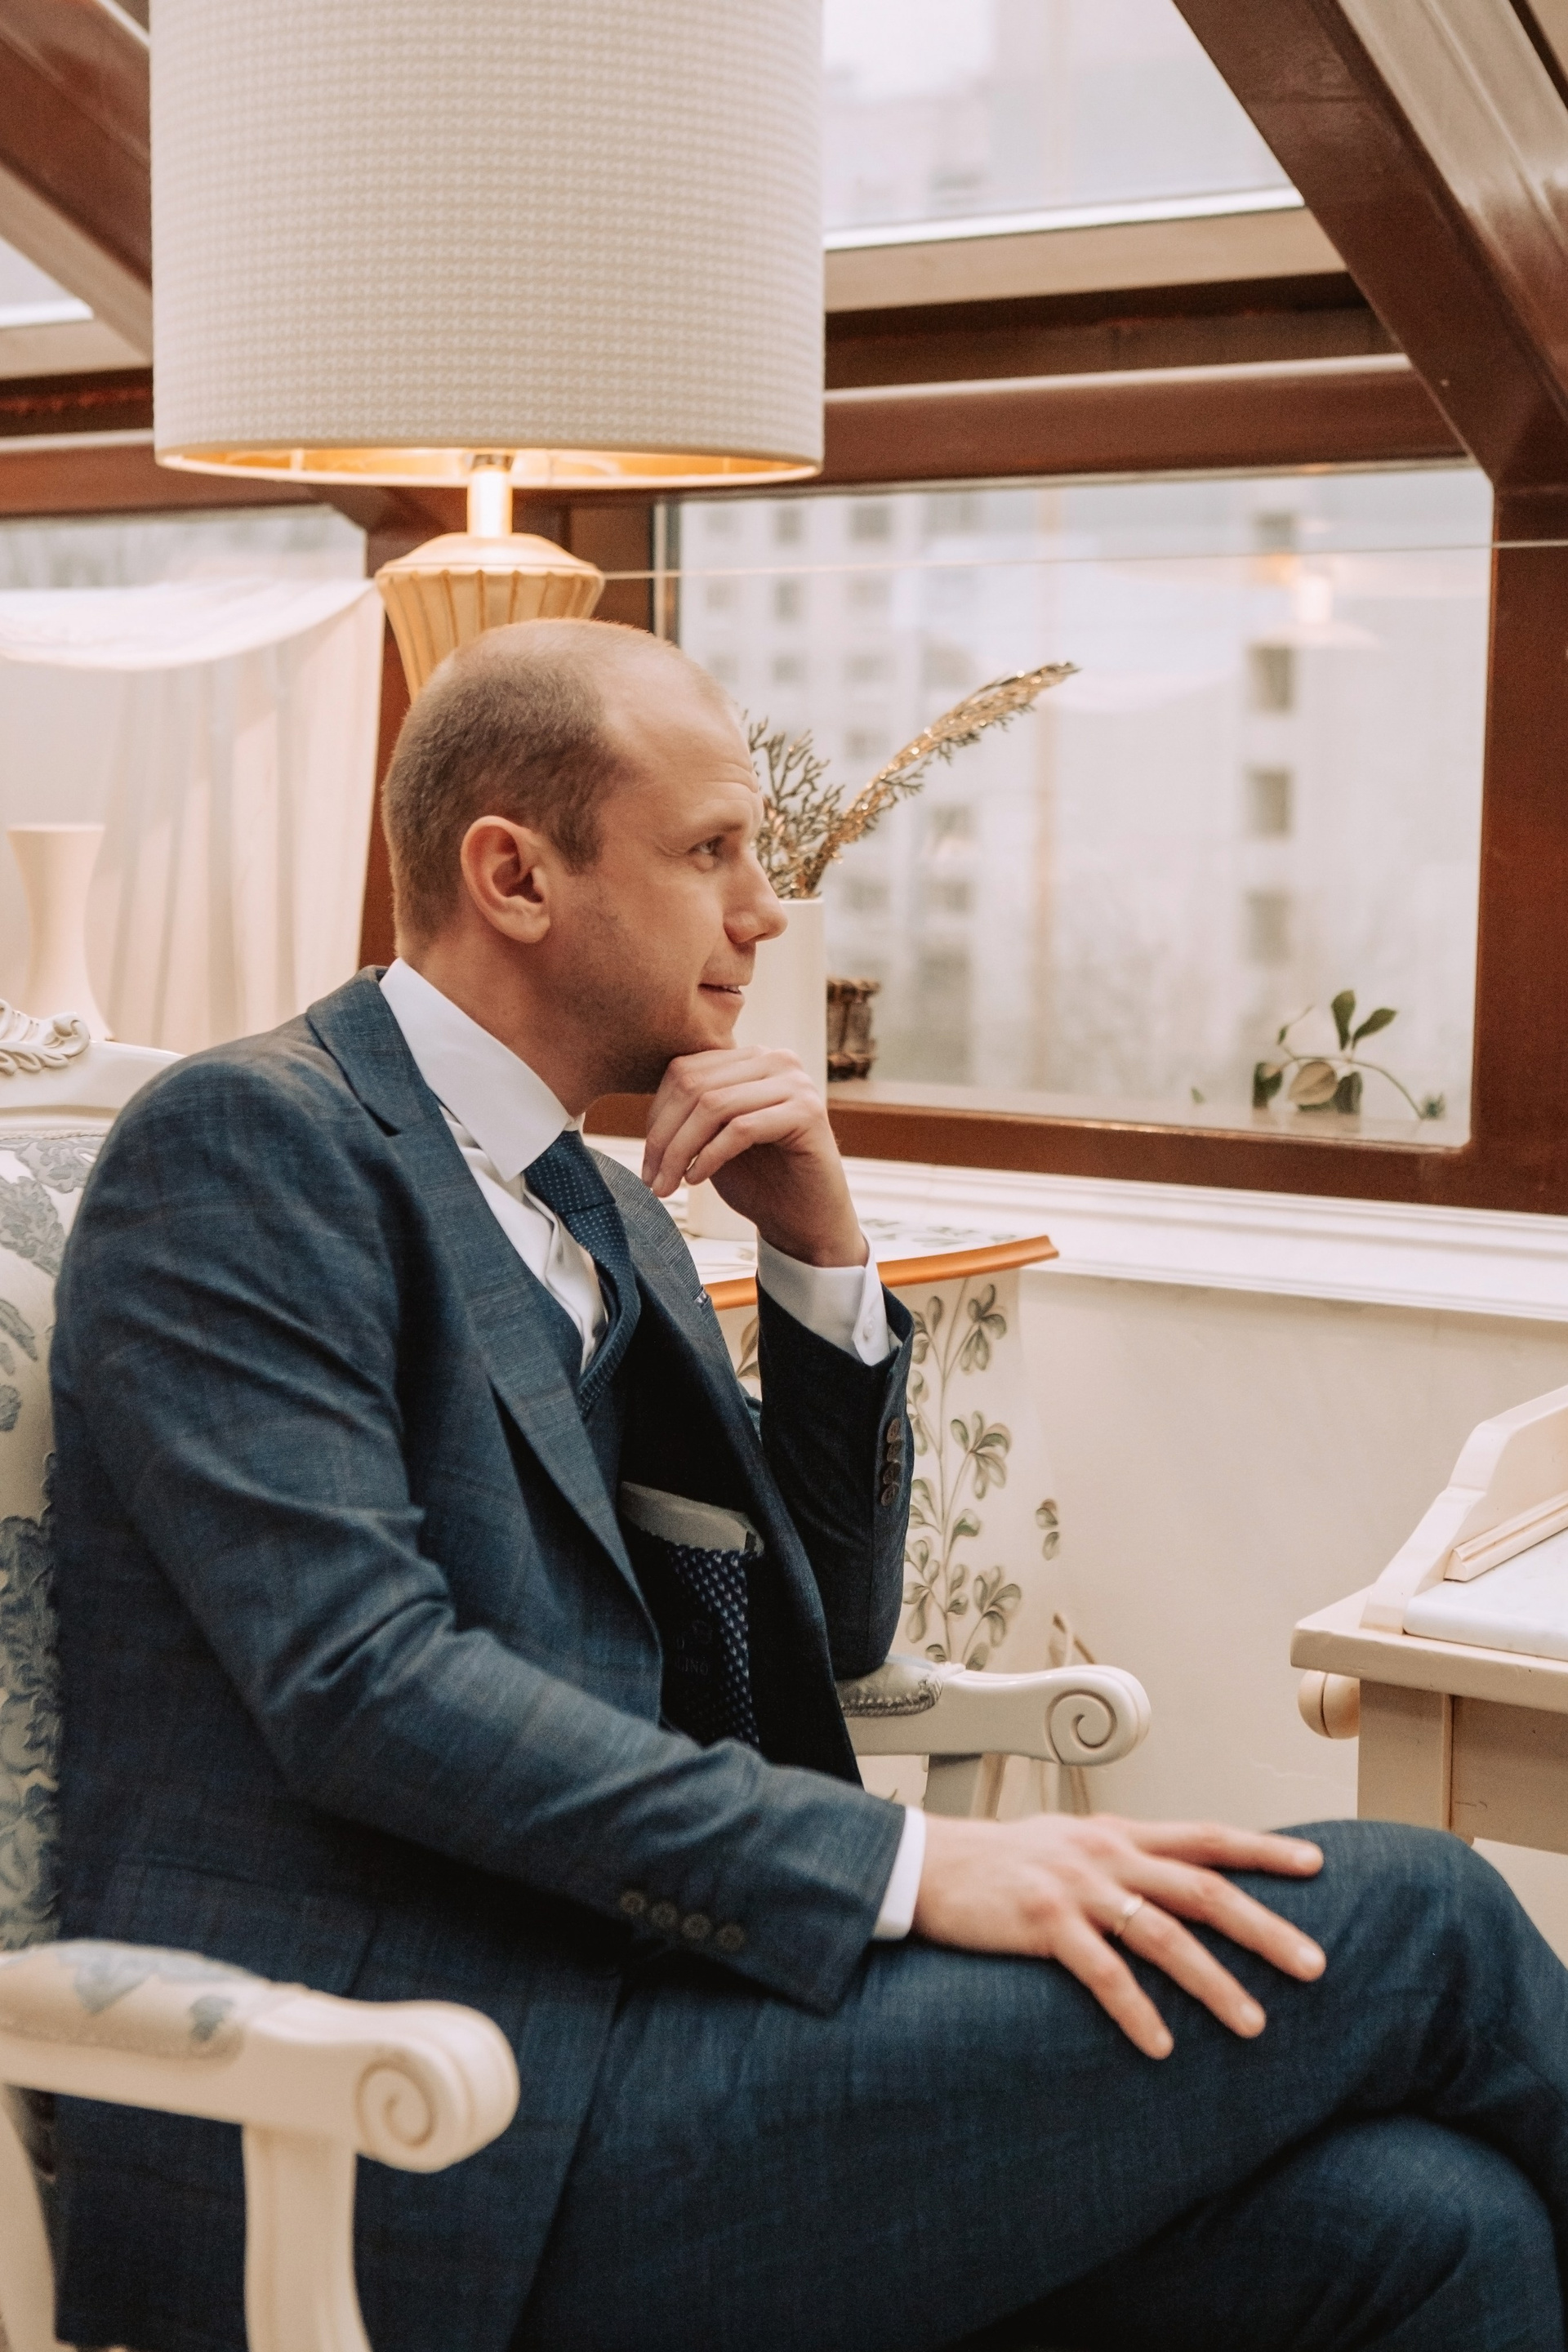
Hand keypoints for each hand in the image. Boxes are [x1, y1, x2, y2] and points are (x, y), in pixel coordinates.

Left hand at [641, 1046, 864, 1266]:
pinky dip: (710, 1156)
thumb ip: (689, 1113)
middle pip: (695, 1086)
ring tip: (668, 1185)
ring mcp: (795, 1083)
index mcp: (750, 1058)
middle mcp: (776, 1059)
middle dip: (663, 1137)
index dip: (656, 1116)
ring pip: (713, 1105)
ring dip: (680, 1151)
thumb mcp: (712, 1139)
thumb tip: (645, 1114)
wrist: (805, 1220)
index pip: (685, 1071)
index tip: (647, 1161)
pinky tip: (697, 1179)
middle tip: (651, 1179)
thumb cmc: (759, 1181)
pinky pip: (741, 1128)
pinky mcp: (808, 1112)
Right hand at [912, 1812, 1325, 2058]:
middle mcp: (1107, 1854)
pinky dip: (1136, 2011)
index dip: (1264, 1849)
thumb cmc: (1004, 1865)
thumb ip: (1124, 1859)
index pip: (1207, 1836)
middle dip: (1264, 1928)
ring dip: (1214, 1982)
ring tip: (1255, 2024)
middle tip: (1315, 1964)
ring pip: (1164, 1935)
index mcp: (1120, 1834)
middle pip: (1203, 1889)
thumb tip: (1177, 1882)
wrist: (928, 1864)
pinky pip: (1102, 1973)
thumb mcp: (1072, 1846)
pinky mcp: (1044, 1922)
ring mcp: (1077, 1887)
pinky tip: (1162, 2046)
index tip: (1316, 1864)